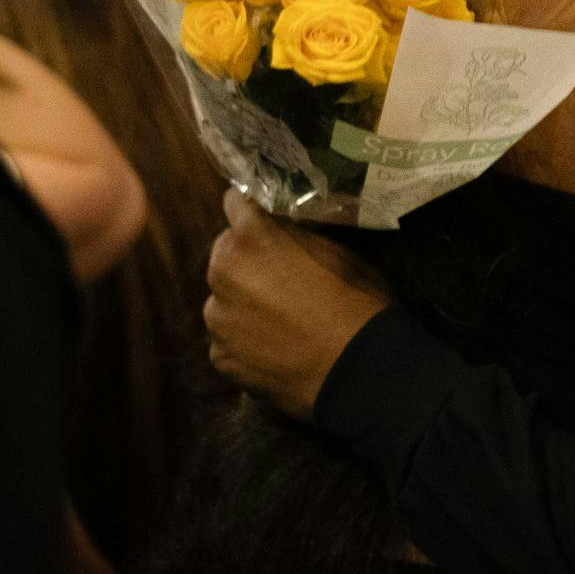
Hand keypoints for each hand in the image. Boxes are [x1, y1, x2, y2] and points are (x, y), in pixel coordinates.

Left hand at [205, 189, 390, 418]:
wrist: (357, 370)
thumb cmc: (356, 301)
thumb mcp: (338, 250)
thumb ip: (299, 236)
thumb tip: (286, 230)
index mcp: (251, 237)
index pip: (235, 203)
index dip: (251, 210)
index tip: (264, 219)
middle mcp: (223, 272)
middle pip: (225, 253)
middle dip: (247, 258)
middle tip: (280, 274)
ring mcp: (217, 319)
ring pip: (223, 298)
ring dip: (242, 301)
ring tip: (279, 318)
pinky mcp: (220, 357)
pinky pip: (227, 338)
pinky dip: (244, 339)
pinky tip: (275, 348)